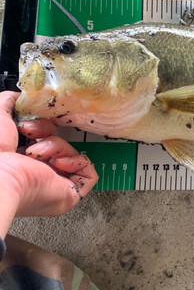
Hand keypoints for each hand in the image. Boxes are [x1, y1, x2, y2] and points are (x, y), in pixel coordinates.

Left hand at [0, 91, 97, 238]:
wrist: (0, 178)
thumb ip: (8, 103)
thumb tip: (20, 96)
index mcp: (19, 162)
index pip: (41, 141)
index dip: (40, 129)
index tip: (28, 123)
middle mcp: (37, 175)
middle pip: (58, 144)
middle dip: (47, 134)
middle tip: (31, 134)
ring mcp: (55, 185)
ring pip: (71, 155)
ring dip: (56, 148)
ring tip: (37, 153)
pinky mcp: (70, 193)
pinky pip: (88, 173)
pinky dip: (78, 162)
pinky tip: (59, 161)